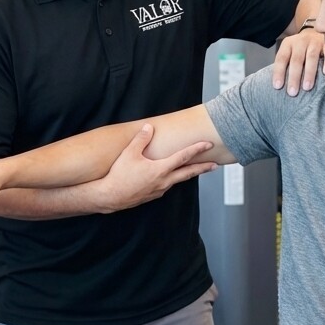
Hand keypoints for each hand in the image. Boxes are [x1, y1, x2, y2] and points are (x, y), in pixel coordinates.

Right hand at [93, 124, 216, 212]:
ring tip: (194, 169)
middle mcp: (163, 181)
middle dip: (202, 168)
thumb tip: (149, 127)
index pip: (183, 157)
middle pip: (187, 173)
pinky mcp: (152, 196)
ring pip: (177, 180)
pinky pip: (166, 186)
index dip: (196, 149)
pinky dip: (172, 180)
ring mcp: (159, 190)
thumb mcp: (129, 153)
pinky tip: (169, 177)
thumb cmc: (119, 175)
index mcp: (160, 169)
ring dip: (186, 174)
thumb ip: (141, 139)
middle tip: (214, 165)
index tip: (208, 144)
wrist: (110, 196)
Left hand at [271, 29, 324, 94]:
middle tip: (292, 92)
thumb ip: (286, 65)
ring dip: (309, 73)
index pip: (281, 58)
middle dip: (294, 77)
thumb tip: (279, 86)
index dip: (279, 72)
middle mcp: (300, 41)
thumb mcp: (290, 52)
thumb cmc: (300, 49)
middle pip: (296, 59)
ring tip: (307, 87)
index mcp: (288, 44)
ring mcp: (315, 41)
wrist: (317, 32)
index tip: (277, 86)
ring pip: (311, 57)